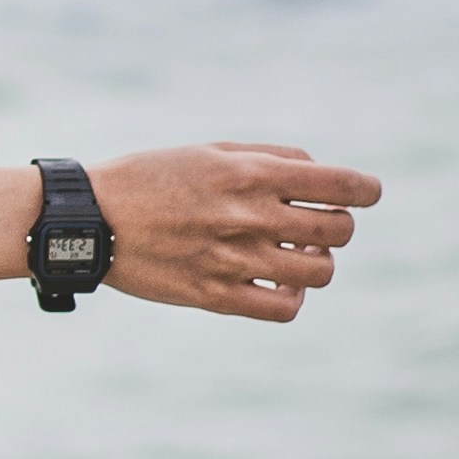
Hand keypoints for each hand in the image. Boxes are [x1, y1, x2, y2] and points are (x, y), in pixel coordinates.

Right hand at [95, 143, 380, 321]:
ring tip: (298, 254)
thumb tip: (318, 173)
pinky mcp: (215, 296)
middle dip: (339, 225)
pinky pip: (283, 308)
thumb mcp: (209, 150)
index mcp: (250, 173)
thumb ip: (269, 158)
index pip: (340, 184)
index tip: (367, 194)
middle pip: (337, 230)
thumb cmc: (150, 177)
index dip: (366, 190)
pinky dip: (293, 297)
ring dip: (318, 262)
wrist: (91, 218)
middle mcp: (248, 216)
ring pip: (318, 272)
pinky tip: (279, 284)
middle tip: (320, 224)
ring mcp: (233, 259)